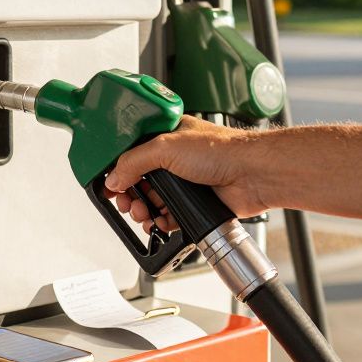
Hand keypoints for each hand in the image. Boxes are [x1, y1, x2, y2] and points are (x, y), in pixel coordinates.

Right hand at [103, 116, 271, 232]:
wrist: (252, 175)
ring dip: (143, 211)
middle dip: (129, 195)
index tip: (109, 183)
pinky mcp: (193, 203)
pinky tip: (159, 224)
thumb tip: (113, 178)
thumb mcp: (166, 147)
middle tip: (126, 202)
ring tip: (143, 215)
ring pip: (153, 201)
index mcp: (166, 137)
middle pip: (139, 180)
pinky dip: (161, 223)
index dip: (118, 168)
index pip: (132, 152)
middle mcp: (174, 159)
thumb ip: (134, 162)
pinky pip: (168, 217)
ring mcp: (185, 182)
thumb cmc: (222, 151)